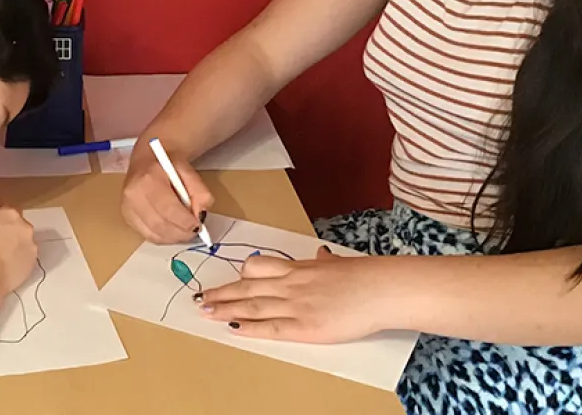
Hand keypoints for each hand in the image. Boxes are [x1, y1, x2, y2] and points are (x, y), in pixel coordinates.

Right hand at [0, 206, 36, 292]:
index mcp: (10, 214)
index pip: (5, 211)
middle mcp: (24, 227)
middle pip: (17, 225)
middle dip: (8, 232)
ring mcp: (31, 245)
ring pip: (23, 241)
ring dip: (14, 245)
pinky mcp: (33, 261)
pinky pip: (26, 256)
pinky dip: (18, 259)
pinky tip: (6, 265)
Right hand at [121, 142, 213, 242]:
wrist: (146, 160)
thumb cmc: (167, 166)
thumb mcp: (189, 171)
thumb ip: (200, 191)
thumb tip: (201, 215)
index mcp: (149, 179)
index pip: (168, 209)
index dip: (185, 222)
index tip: (198, 225)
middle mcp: (133, 195)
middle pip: (160, 225)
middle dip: (181, 233)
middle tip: (194, 231)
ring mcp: (127, 207)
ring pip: (153, 234)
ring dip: (173, 237)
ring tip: (184, 230)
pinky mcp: (127, 217)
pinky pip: (147, 236)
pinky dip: (163, 237)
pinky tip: (171, 230)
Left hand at [196, 247, 389, 342]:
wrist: (381, 290)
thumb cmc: (364, 276)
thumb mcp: (337, 263)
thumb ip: (323, 262)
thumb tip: (320, 255)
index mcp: (298, 268)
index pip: (258, 267)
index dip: (238, 275)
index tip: (224, 279)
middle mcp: (291, 284)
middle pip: (247, 286)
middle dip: (221, 293)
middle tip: (200, 298)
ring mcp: (295, 305)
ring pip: (252, 305)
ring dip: (226, 308)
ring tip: (206, 312)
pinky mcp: (304, 327)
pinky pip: (270, 327)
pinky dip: (248, 327)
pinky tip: (232, 326)